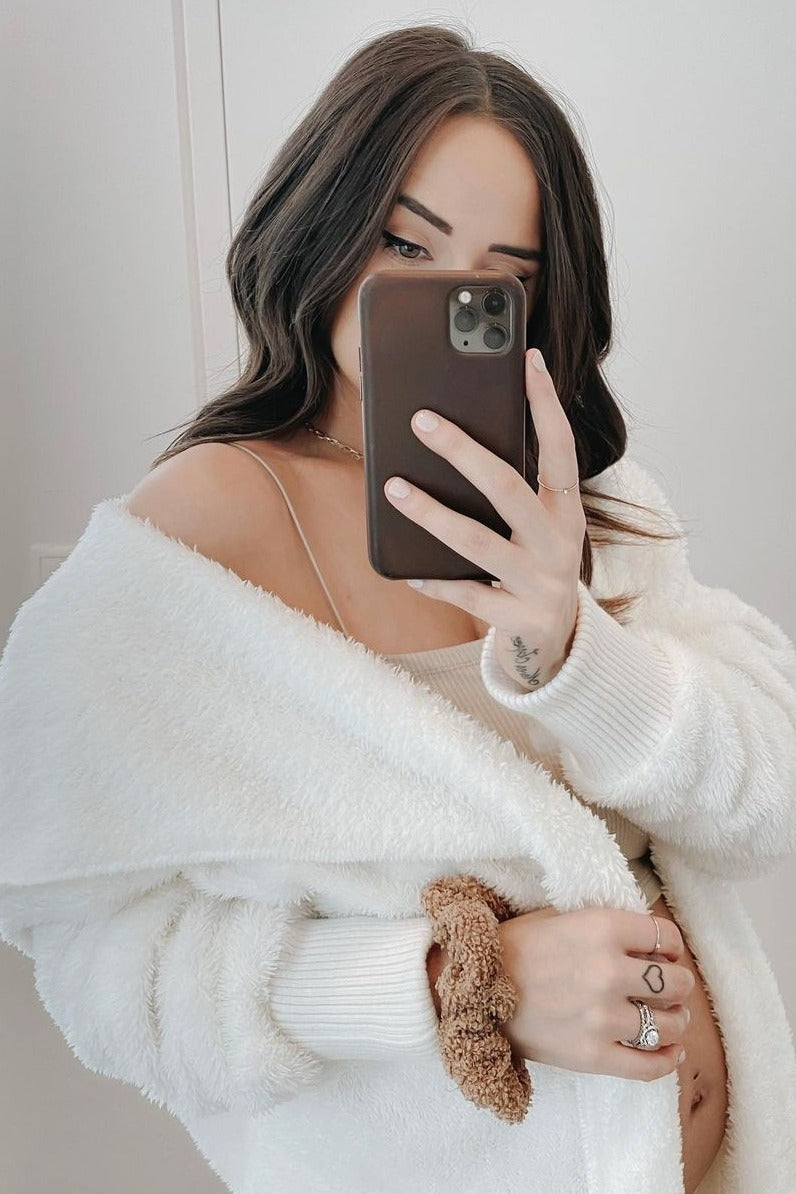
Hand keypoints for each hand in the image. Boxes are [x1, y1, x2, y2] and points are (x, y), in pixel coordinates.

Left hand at [383, 348, 586, 689]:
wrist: (557, 637)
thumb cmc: (533, 560)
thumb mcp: (537, 521)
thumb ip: (511, 484)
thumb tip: (453, 429)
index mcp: (566, 508)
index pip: (560, 447)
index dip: (546, 403)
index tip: (528, 359)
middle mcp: (560, 541)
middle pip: (507, 489)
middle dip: (463, 452)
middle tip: (421, 420)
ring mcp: (540, 582)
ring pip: (478, 543)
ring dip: (431, 514)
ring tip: (393, 487)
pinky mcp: (519, 619)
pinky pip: (469, 596)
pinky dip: (436, 581)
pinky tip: (408, 569)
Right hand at [497, 905, 693, 1080]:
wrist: (472, 988)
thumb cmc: (514, 947)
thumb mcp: (559, 916)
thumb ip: (605, 925)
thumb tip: (646, 941)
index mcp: (601, 928)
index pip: (665, 936)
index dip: (671, 945)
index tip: (666, 953)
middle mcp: (608, 971)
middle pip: (674, 981)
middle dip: (677, 983)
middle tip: (669, 987)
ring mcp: (602, 1018)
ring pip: (669, 1024)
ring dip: (676, 1020)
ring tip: (671, 1018)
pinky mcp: (592, 1056)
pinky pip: (649, 1065)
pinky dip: (668, 1060)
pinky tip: (671, 1050)